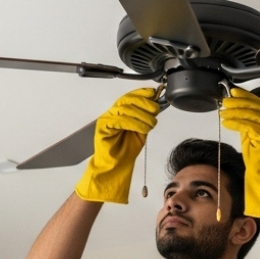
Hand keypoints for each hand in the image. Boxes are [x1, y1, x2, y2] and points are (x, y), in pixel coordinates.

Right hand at [75, 88, 159, 203]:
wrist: (117, 165)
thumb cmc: (127, 150)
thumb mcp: (142, 130)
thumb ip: (147, 117)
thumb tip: (156, 105)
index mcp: (122, 111)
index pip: (132, 96)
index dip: (143, 93)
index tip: (154, 93)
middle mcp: (113, 112)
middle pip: (129, 100)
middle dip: (145, 103)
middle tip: (155, 109)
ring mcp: (107, 118)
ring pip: (125, 109)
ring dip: (142, 115)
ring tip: (151, 123)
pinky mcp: (103, 126)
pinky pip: (119, 120)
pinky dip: (134, 123)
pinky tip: (142, 128)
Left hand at [220, 88, 259, 216]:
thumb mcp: (252, 137)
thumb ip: (248, 124)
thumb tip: (236, 113)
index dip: (246, 96)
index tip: (234, 92)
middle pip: (256, 106)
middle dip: (239, 101)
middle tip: (225, 100)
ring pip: (251, 113)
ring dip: (235, 111)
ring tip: (223, 111)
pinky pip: (248, 125)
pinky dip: (235, 122)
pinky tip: (226, 122)